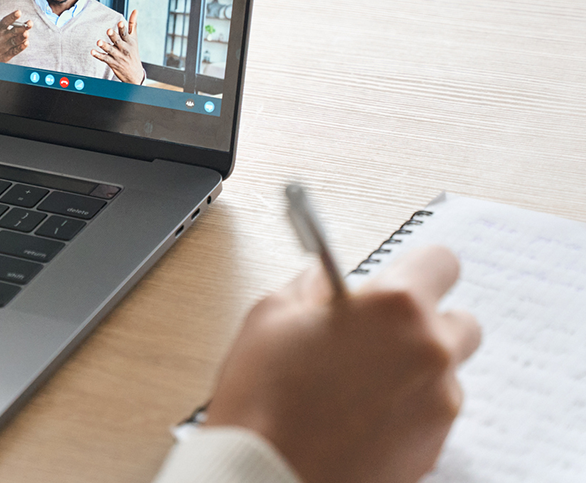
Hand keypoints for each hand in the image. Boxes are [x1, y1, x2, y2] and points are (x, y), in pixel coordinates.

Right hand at [0, 0, 30, 61]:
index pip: (5, 21)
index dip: (12, 17)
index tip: (19, 12)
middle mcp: (1, 36)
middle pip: (13, 31)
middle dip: (21, 27)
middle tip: (30, 23)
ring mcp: (5, 46)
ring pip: (15, 41)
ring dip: (21, 37)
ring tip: (27, 33)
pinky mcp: (7, 54)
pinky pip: (15, 51)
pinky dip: (20, 47)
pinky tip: (26, 43)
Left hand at [91, 10, 142, 82]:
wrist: (134, 73)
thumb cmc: (133, 52)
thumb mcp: (134, 38)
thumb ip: (133, 24)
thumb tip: (135, 10)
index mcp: (129, 42)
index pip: (125, 34)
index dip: (123, 28)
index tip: (120, 22)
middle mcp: (124, 48)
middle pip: (118, 41)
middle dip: (113, 36)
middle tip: (108, 30)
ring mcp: (118, 56)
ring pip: (110, 50)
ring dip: (104, 46)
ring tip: (98, 42)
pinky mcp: (112, 62)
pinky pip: (104, 58)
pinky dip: (98, 55)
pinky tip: (92, 51)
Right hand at [203, 244, 481, 482]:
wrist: (268, 473)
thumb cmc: (264, 397)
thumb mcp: (271, 314)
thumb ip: (313, 287)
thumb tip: (328, 283)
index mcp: (396, 308)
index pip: (441, 262)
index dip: (416, 269)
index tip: (399, 279)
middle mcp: (430, 353)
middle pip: (460, 322)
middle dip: (424, 324)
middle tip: (377, 335)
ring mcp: (438, 405)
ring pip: (444, 372)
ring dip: (414, 370)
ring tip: (359, 385)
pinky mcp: (434, 447)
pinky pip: (432, 414)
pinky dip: (407, 409)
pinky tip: (360, 416)